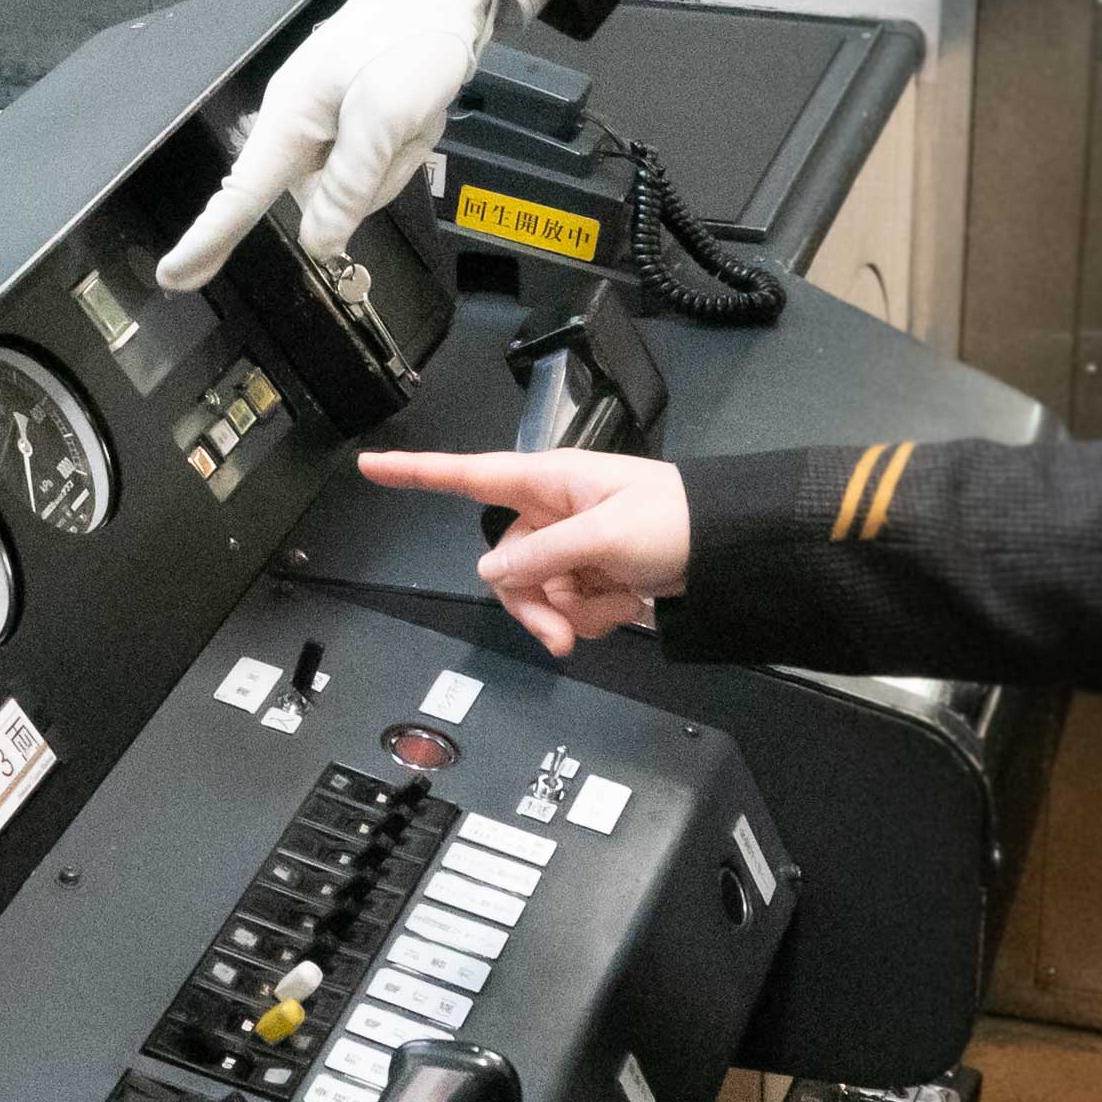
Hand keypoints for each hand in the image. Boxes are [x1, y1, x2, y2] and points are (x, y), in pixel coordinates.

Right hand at [156, 0, 507, 289]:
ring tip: (409, 115)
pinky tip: (412, 117)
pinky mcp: (349, 130)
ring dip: (392, 162)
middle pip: (319, 201)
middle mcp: (297, 130)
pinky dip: (399, 151)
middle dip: (371, 180)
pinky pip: (371, 171)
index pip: (240, 195)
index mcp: (289, 120)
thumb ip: (350, 182)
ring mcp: (323, 131)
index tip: (173, 276)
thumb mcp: (385, 113)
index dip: (207, 240)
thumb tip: (319, 242)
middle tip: (403, 129)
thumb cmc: (407, 40)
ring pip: (354, 191)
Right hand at [354, 448, 688, 657]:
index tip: (371, 467)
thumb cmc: (677, 520)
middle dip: (532, 603)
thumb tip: (489, 573)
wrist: (729, 551)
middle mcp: (555, 513)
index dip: (418, 474)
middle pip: (506, 566)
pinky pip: (571, 607)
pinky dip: (597, 615)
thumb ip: (540, 556)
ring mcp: (575, 547)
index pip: (470, 476)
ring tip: (617, 604)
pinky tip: (629, 603)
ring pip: (538, 594)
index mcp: (551, 482)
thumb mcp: (604, 535)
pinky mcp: (595, 576)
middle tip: (561, 634)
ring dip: (574, 612)